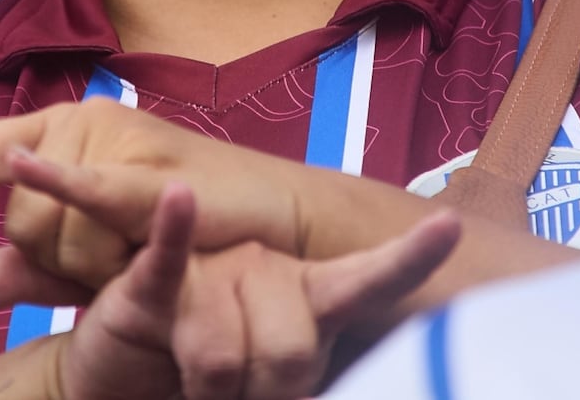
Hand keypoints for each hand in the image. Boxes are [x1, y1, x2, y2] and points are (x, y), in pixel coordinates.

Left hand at [0, 101, 314, 292]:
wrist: (275, 235)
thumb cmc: (183, 238)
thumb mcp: (94, 258)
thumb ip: (26, 272)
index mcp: (64, 135)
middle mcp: (81, 126)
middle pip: (17, 219)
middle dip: (58, 261)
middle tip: (116, 261)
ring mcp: (114, 143)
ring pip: (49, 228)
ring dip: (90, 265)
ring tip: (141, 255)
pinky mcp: (148, 173)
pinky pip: (85, 188)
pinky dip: (62, 184)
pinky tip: (32, 166)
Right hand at [48, 184, 460, 399]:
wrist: (129, 376)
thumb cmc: (216, 377)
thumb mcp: (271, 381)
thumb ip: (300, 380)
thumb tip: (313, 399)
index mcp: (307, 297)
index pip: (370, 277)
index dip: (411, 257)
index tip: (450, 224)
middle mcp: (266, 272)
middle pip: (292, 353)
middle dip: (265, 394)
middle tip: (242, 392)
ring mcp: (212, 272)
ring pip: (226, 357)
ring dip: (209, 392)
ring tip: (196, 380)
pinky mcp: (153, 283)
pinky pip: (169, 257)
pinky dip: (173, 230)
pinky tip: (179, 199)